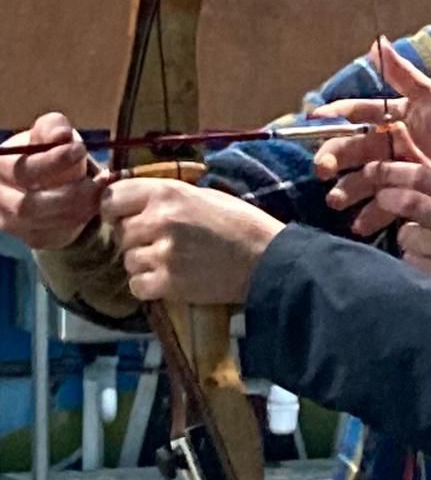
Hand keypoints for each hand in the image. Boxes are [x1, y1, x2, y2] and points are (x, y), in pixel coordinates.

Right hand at [0, 113, 104, 248]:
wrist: (51, 183)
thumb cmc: (47, 154)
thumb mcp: (50, 135)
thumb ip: (53, 128)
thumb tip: (61, 135)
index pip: (21, 170)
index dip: (53, 161)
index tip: (80, 150)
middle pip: (28, 206)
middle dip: (70, 193)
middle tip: (100, 179)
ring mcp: (11, 221)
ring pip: (45, 222)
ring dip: (79, 206)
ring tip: (100, 188)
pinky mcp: (32, 237)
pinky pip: (58, 232)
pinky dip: (81, 217)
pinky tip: (93, 202)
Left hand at [101, 178, 282, 304]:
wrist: (269, 260)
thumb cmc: (242, 224)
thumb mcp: (204, 196)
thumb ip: (167, 198)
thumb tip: (134, 202)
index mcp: (167, 193)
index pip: (112, 198)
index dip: (116, 210)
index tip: (126, 218)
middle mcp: (159, 220)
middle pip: (121, 233)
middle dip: (137, 240)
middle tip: (163, 244)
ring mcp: (163, 253)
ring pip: (128, 260)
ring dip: (144, 264)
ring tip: (172, 264)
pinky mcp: (169, 283)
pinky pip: (137, 285)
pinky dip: (149, 286)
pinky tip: (169, 281)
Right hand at [314, 38, 430, 229]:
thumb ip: (406, 75)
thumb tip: (377, 42)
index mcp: (392, 118)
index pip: (357, 113)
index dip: (336, 115)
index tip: (316, 118)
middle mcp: (388, 145)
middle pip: (352, 149)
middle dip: (333, 157)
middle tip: (323, 168)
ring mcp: (395, 173)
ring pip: (362, 179)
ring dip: (346, 189)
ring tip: (336, 200)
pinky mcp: (405, 198)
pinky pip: (383, 206)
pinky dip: (370, 215)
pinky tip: (360, 224)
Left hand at [351, 159, 430, 286]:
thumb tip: (387, 168)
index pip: (425, 176)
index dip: (392, 170)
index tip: (371, 169)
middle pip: (412, 201)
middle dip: (387, 198)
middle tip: (379, 199)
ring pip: (407, 234)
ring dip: (404, 236)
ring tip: (420, 242)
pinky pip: (411, 260)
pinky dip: (411, 258)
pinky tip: (428, 262)